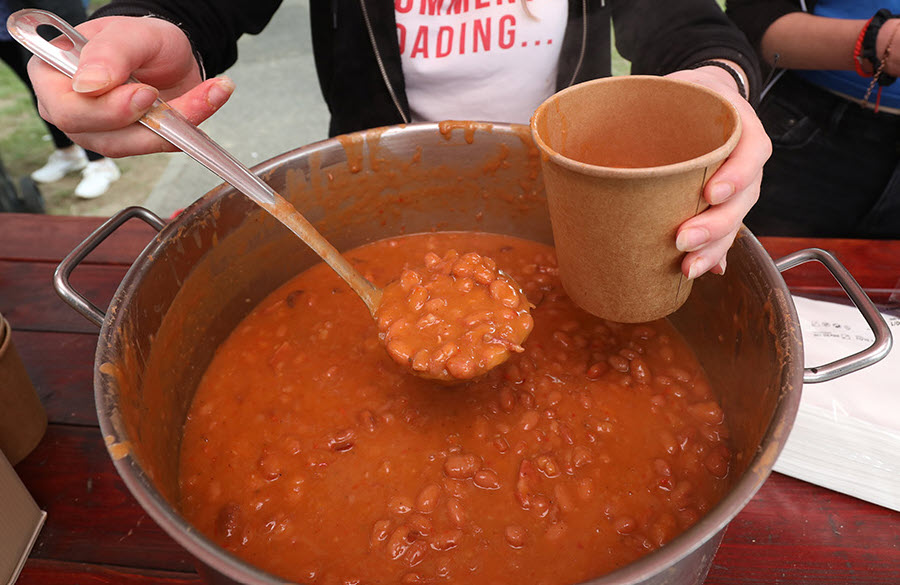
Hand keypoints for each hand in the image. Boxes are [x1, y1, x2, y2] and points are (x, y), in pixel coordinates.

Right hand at [27, 16, 234, 156]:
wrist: (169, 55)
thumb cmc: (141, 39)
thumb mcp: (131, 32)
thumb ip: (110, 52)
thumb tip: (89, 84)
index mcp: (52, 73)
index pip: (64, 106)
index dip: (104, 107)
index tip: (144, 91)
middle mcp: (67, 108)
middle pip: (90, 134)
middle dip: (136, 120)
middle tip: (162, 96)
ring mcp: (97, 130)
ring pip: (127, 146)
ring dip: (169, 125)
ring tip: (206, 94)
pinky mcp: (130, 142)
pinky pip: (155, 145)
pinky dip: (184, 128)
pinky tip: (207, 103)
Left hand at [665, 66, 771, 278]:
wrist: (703, 98)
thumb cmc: (685, 96)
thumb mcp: (674, 88)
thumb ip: (651, 104)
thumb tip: (609, 128)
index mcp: (740, 127)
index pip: (751, 151)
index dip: (736, 175)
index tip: (710, 193)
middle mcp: (745, 159)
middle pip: (744, 197)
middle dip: (715, 225)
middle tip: (682, 239)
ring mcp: (739, 185)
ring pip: (736, 221)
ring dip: (714, 248)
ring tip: (688, 267)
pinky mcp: (724, 204)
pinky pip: (726, 232)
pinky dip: (715, 255)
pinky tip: (702, 271)